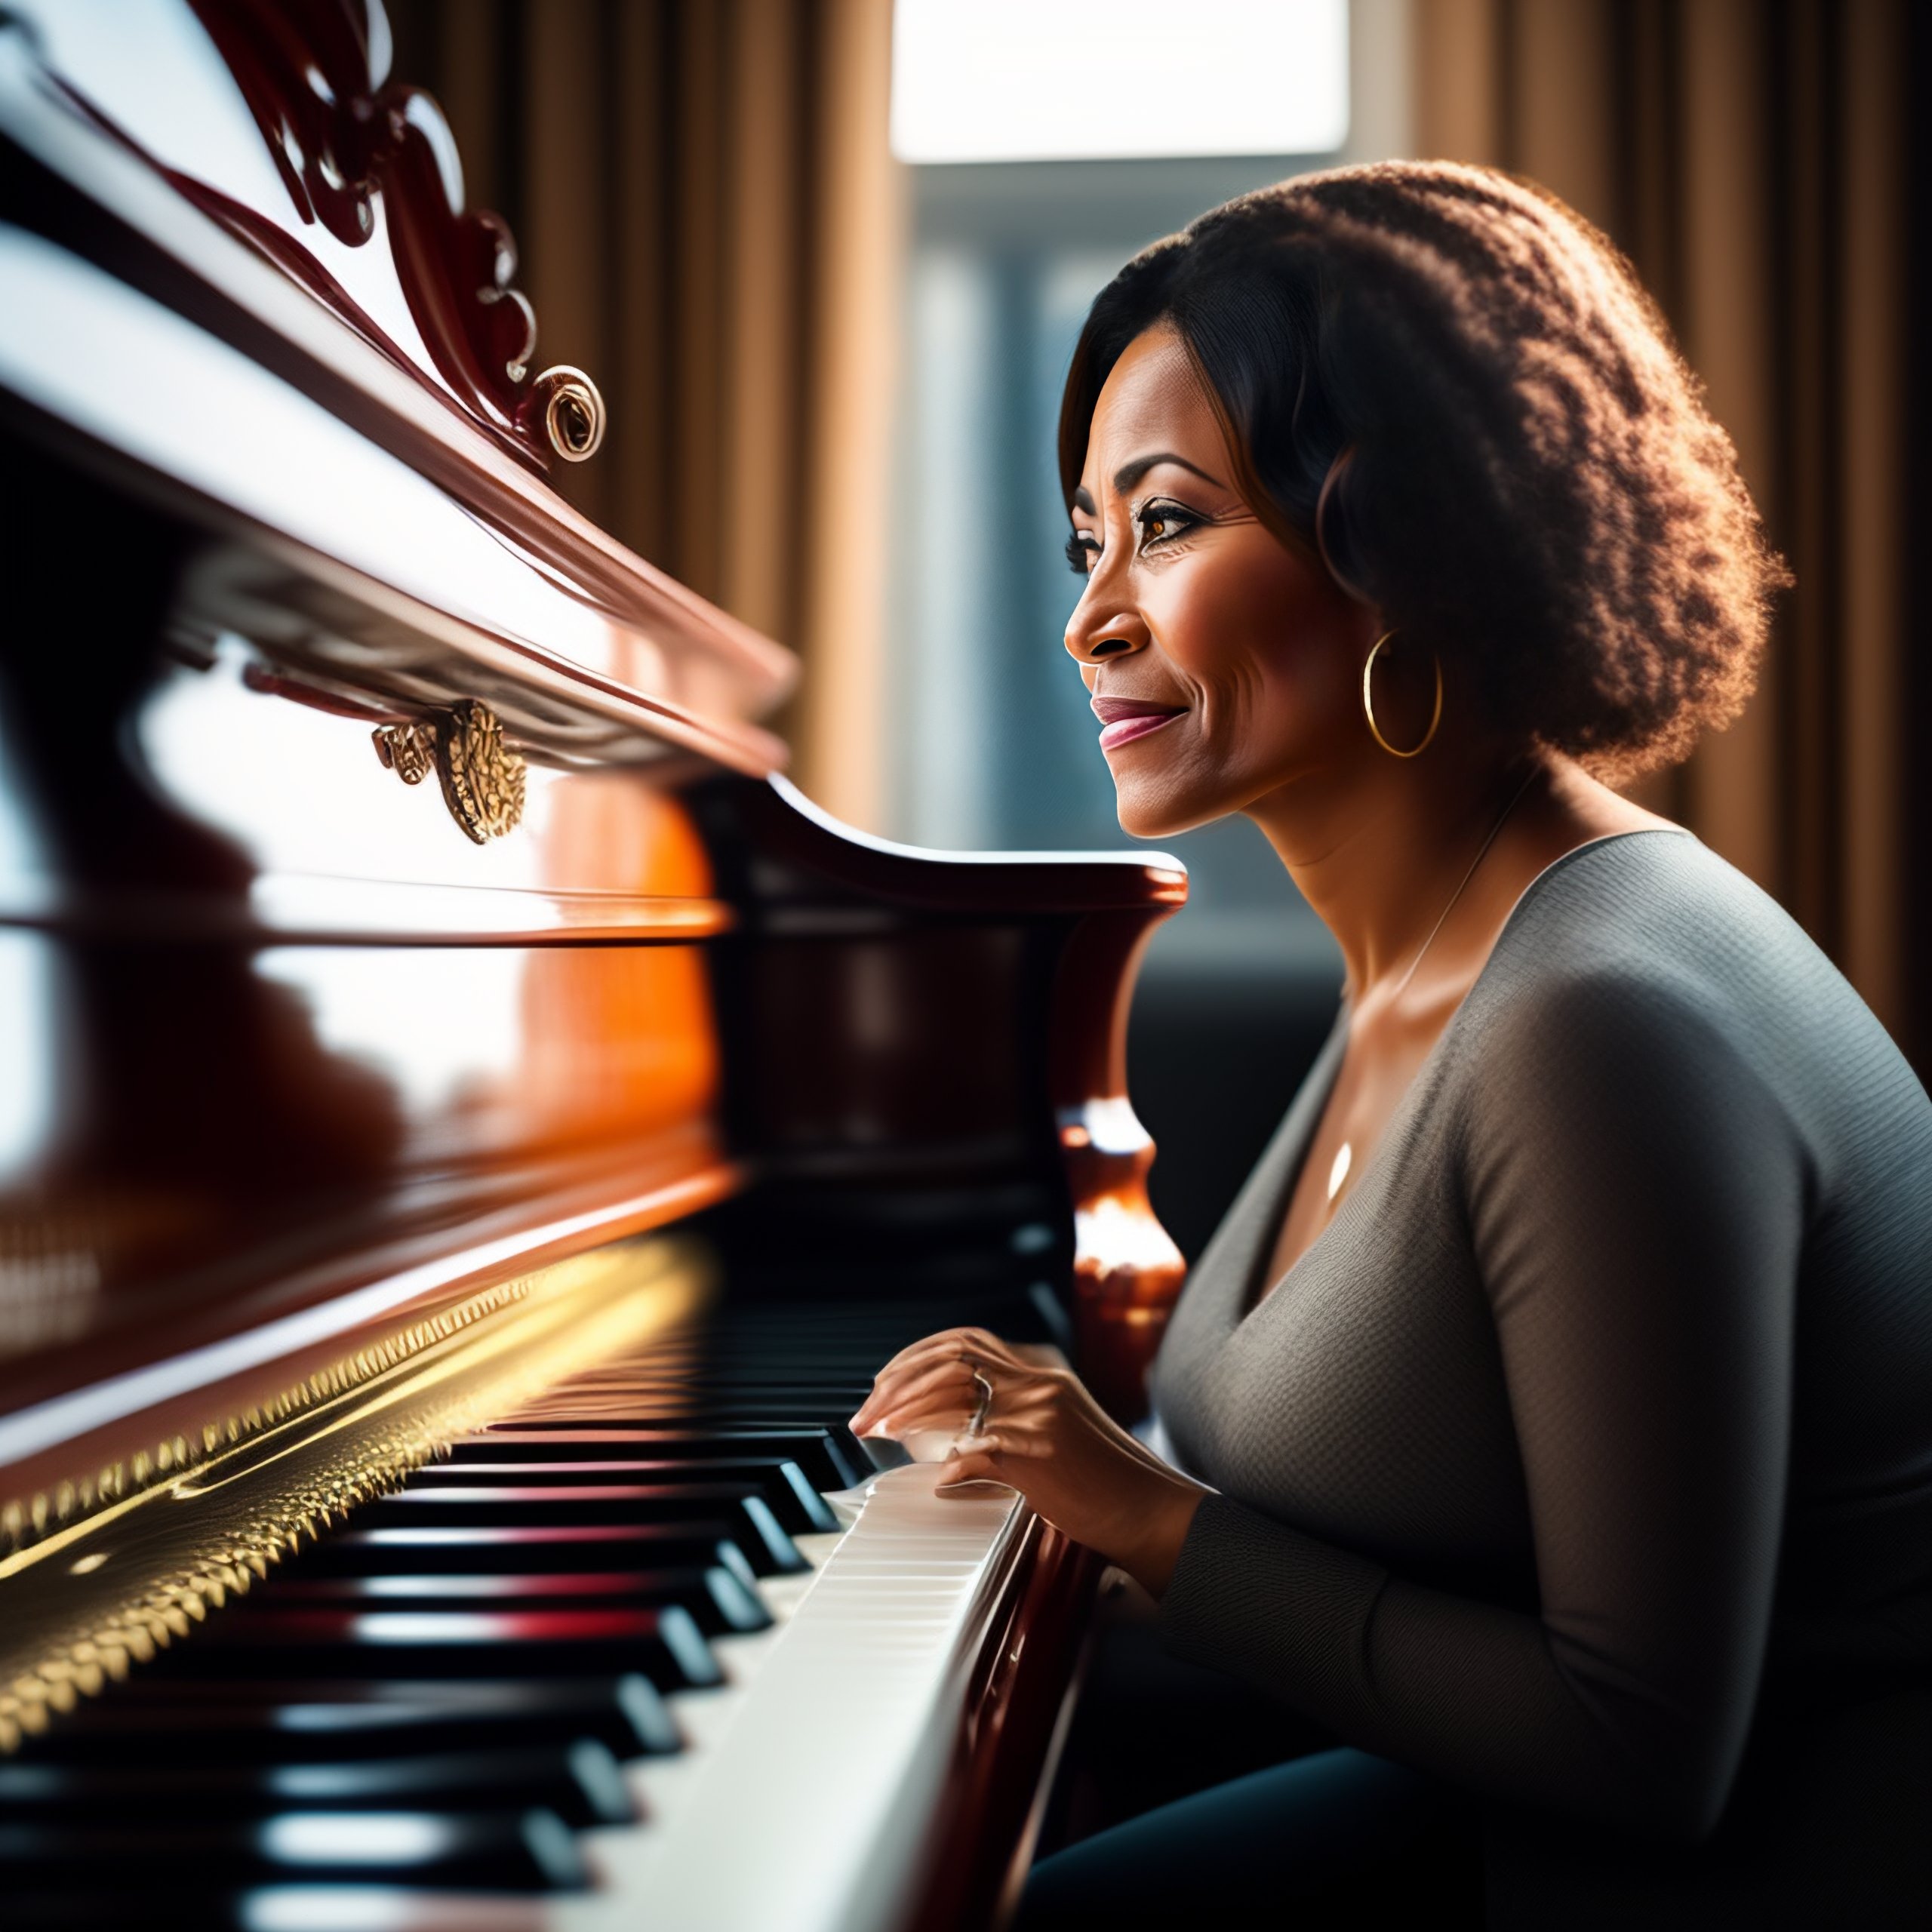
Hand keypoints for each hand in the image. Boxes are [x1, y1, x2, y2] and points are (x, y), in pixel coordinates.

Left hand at [848, 1327, 1205, 1598]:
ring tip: (877, 1431)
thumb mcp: (1055, 1438)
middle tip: (866, 1411)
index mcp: (1043, 1373)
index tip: (885, 1381)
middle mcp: (1040, 1382)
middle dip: (898, 1380)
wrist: (1149, 1511)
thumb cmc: (1102, 1484)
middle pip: (952, 1356)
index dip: (918, 1356)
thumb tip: (949, 1446)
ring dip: (905, 1410)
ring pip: (954, 1388)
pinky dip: (950, 1462)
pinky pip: (976, 1447)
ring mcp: (1039, 1412)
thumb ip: (1006, 1427)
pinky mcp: (1038, 1449)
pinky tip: (938, 1479)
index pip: (967, 1340)